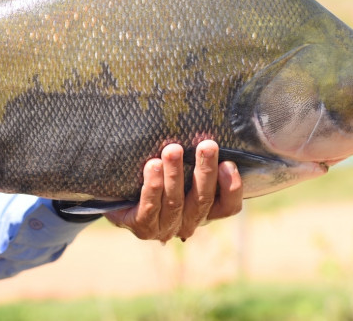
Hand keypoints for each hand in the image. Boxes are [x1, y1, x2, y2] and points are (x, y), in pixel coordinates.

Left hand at [104, 140, 242, 241]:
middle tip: (207, 146)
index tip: (229, 163)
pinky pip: (150, 206)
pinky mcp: (143, 227)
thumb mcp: (182, 169)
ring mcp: (166, 227)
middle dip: (205, 171)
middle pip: (203, 200)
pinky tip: (152, 165)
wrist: (120, 198)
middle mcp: (189, 223)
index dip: (232, 188)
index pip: (228, 206)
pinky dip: (153, 185)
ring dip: (175, 174)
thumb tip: (209, 124)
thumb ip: (195, 157)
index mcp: (205, 210)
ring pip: (175, 202)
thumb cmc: (159, 177)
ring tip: (173, 150)